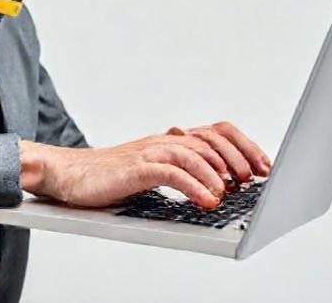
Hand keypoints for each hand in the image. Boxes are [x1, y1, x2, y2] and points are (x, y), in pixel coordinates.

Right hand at [19, 121, 270, 209]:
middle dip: (240, 157)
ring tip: (233, 191)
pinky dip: (195, 185)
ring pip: (196, 153)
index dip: (244, 145)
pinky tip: (208, 200)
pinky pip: (173, 172)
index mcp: (171, 139)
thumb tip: (215, 179)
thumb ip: (180, 167)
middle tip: (254, 179)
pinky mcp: (137, 167)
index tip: (263, 166)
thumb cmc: (108, 175)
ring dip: (220, 173)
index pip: (217, 131)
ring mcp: (150, 150)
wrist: (67, 173)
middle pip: (213, 137)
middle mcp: (164, 140)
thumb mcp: (152, 168)